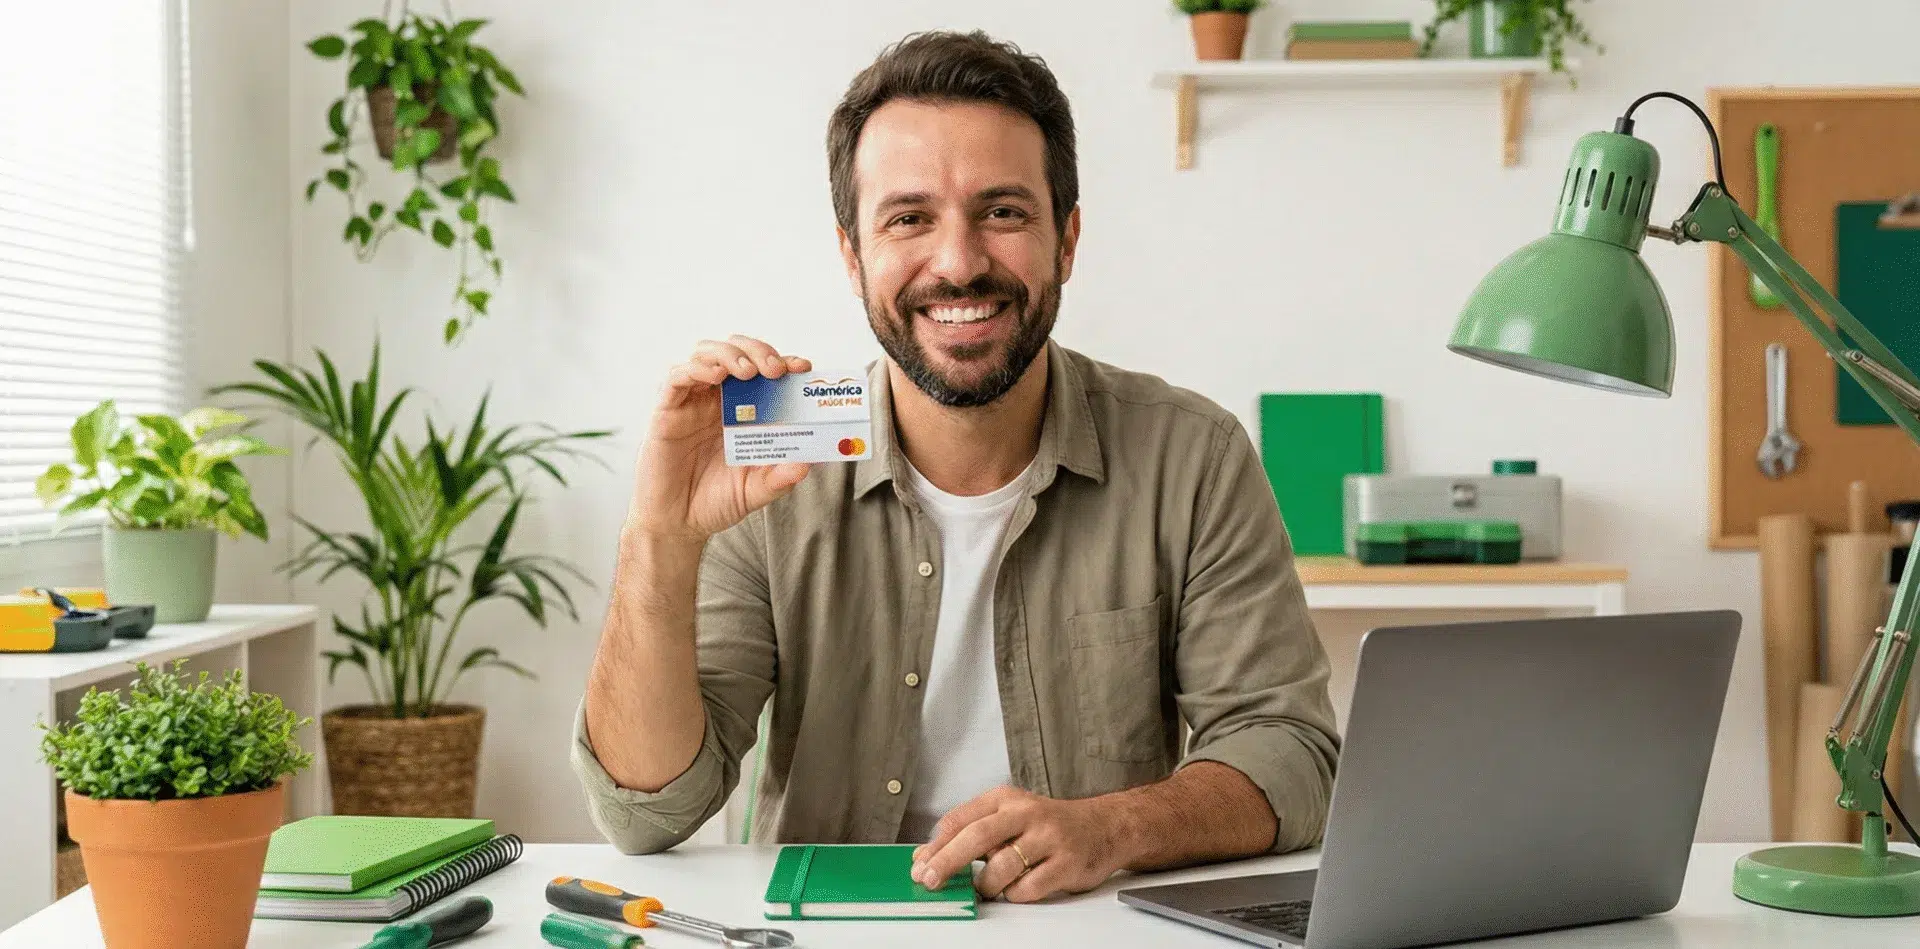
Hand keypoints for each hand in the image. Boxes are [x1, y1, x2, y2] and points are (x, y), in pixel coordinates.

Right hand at [628, 336, 813, 541]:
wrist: (678, 524)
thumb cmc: (715, 502)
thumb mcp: (756, 491)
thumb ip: (780, 478)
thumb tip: (808, 464)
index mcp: (745, 411)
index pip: (765, 372)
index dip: (784, 362)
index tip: (802, 367)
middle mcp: (719, 399)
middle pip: (737, 351)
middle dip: (759, 351)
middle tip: (775, 370)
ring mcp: (692, 402)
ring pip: (707, 354)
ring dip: (730, 354)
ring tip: (747, 372)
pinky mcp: (667, 410)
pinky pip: (677, 377)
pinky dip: (697, 369)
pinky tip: (716, 377)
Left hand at [909, 786, 1135, 903]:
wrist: (1104, 827)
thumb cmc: (1050, 825)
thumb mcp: (1010, 816)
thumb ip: (972, 832)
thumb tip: (928, 856)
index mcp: (1006, 798)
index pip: (960, 819)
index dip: (936, 844)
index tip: (919, 864)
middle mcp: (1026, 813)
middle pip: (976, 838)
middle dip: (947, 862)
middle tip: (930, 880)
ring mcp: (1048, 838)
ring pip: (1000, 868)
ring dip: (986, 885)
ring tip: (989, 887)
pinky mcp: (1066, 863)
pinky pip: (1027, 889)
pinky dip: (1015, 895)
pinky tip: (1018, 889)